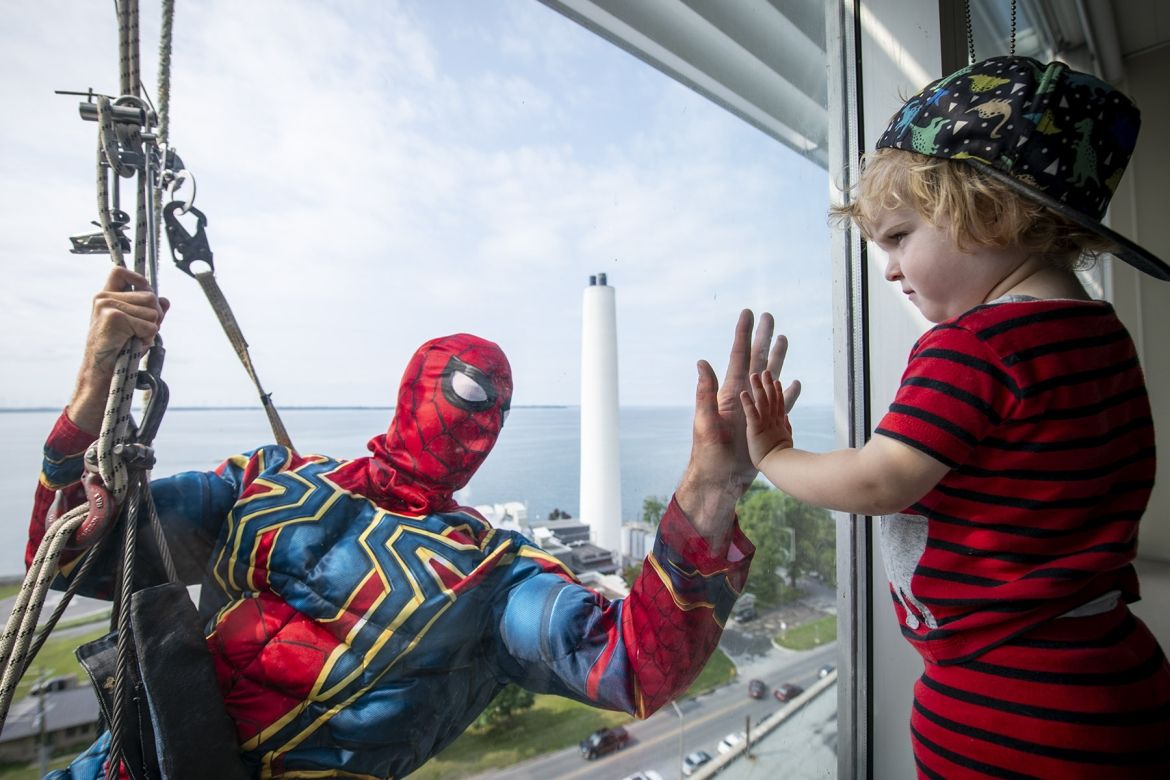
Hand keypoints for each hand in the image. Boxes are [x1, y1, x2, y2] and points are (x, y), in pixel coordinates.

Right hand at [67, 267, 168, 433]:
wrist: (103, 372)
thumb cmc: (119, 351)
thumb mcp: (137, 328)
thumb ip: (150, 312)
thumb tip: (165, 300)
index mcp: (105, 297)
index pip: (120, 272)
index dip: (138, 278)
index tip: (145, 289)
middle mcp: (103, 297)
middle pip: (150, 296)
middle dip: (154, 317)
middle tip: (140, 334)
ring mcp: (107, 305)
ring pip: (153, 311)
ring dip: (150, 330)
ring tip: (133, 340)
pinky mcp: (114, 316)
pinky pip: (149, 325)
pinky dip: (146, 338)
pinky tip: (132, 344)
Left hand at [676, 310, 799, 549]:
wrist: (721, 479)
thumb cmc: (709, 454)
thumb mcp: (706, 423)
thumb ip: (705, 393)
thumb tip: (702, 362)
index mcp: (729, 392)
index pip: (739, 356)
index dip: (744, 334)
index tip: (749, 313)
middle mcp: (743, 396)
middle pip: (757, 360)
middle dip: (762, 338)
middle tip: (770, 316)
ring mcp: (754, 409)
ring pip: (770, 377)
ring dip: (777, 358)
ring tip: (784, 339)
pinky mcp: (764, 424)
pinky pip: (780, 404)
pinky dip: (788, 393)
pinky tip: (795, 382)